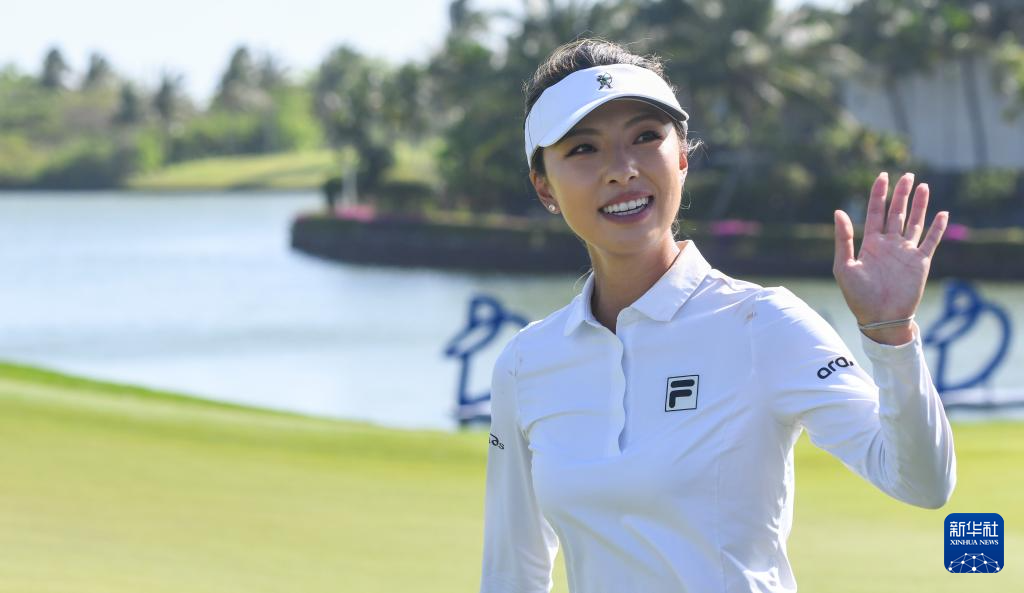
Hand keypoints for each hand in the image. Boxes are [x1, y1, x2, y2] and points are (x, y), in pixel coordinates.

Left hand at [833, 172, 948, 344]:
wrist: (880, 318)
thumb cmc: (858, 296)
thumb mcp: (844, 266)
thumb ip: (843, 239)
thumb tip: (838, 211)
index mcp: (870, 243)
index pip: (875, 212)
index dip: (878, 194)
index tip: (882, 176)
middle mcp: (889, 244)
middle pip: (896, 212)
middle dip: (901, 194)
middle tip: (907, 175)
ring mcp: (905, 252)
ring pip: (914, 222)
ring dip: (919, 205)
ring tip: (923, 186)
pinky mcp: (920, 262)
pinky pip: (931, 241)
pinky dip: (937, 228)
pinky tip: (942, 213)